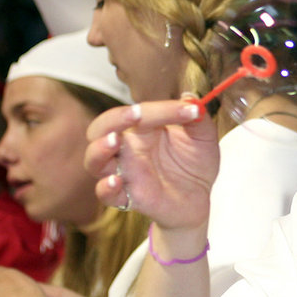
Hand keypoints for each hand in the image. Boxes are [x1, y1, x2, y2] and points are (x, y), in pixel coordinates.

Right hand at [85, 100, 218, 229]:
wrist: (200, 195)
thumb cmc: (195, 162)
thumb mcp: (203, 137)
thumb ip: (197, 119)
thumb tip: (190, 98)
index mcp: (142, 129)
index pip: (137, 112)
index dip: (160, 109)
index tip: (188, 110)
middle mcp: (127, 148)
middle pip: (100, 129)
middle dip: (112, 120)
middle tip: (133, 115)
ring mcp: (124, 172)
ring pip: (94, 160)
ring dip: (99, 149)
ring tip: (113, 142)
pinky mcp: (128, 197)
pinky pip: (105, 194)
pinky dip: (105, 188)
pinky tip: (116, 182)